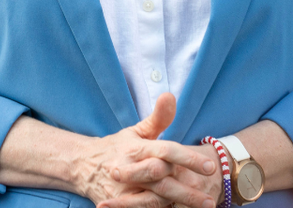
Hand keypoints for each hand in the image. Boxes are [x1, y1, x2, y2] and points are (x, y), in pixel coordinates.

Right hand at [71, 93, 218, 207]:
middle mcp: (128, 168)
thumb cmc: (118, 148)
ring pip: (153, 199)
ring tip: (201, 206)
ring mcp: (121, 189)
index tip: (210, 167)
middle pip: (160, 178)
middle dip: (186, 189)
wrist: (82, 166)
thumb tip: (170, 95)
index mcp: (135, 148)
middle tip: (210, 198)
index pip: (165, 151)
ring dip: (177, 204)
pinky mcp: (117, 204)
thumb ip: (158, 118)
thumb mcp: (136, 131)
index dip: (188, 159)